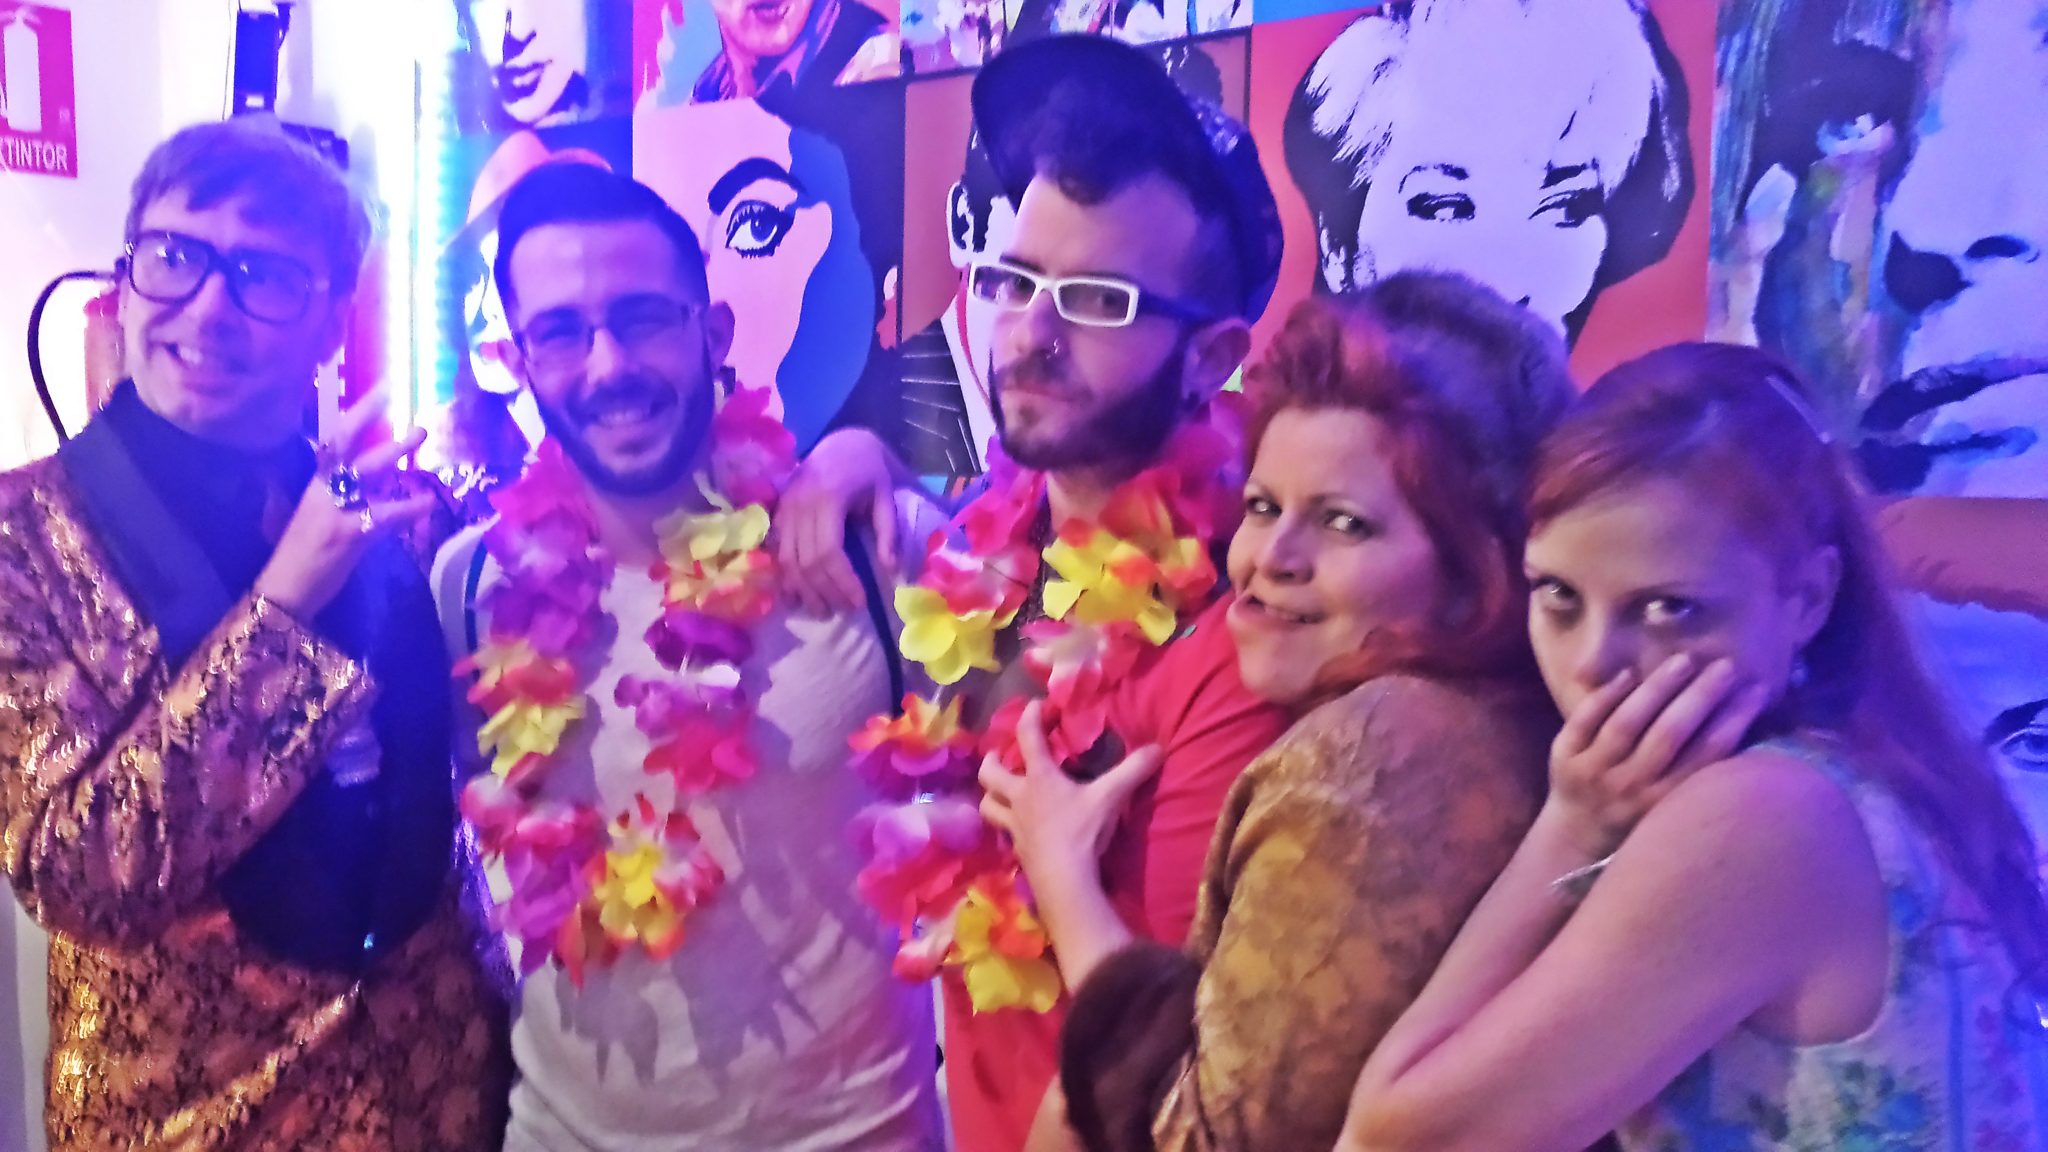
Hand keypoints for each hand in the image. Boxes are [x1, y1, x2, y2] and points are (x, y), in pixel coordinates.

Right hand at [255, 393, 436, 620]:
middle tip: (396, 394)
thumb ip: (334, 493)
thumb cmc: (299, 555)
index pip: (333, 441)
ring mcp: (335, 510)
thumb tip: (359, 475)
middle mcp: (322, 490)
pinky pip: (383, 516)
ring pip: (364, 472)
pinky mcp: (349, 535)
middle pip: (344, 444)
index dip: (357, 414)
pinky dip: (408, 508)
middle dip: (369, 417)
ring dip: (393, 452)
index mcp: (313, 484)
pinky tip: (428, 501)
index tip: (383, 390)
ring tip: (419, 433)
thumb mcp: (312, 514)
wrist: (284, 590)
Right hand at [774, 427, 900, 615]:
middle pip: (806, 561)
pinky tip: (797, 595)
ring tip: (821, 610)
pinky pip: (777, 551)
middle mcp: (800, 504)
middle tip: (843, 610)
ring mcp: (785, 508)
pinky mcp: (778, 513)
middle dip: (824, 591)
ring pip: (788, 560)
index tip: (859, 601)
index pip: (829, 551)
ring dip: (803, 590)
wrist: (842, 443)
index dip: (842, 580)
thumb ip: (888, 531)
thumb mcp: (886, 496)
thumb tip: (890, 569)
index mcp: (828, 498)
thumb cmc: (869, 470)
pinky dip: (786, 576)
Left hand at [978, 700, 1162, 887]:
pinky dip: (1005, 827)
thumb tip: (1158, 748)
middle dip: (991, 761)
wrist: (1063, 878)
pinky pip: (1003, 833)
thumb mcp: (1111, 796)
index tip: (1034, 705)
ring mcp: (1014, 826)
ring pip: (987, 806)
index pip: (1027, 737)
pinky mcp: (1017, 849)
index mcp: (1039, 778)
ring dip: (990, 796)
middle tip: (998, 756)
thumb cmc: (1082, 831)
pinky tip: (1017, 829)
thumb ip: (1133, 770)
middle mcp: (1019, 798)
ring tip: (999, 793)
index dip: (1029, 717)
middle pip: (988, 774)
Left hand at [1545, 654, 1767, 859]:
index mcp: (1665, 802)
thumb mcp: (1671, 805)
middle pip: (1669, 733)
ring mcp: (1594, 771)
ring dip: (1658, 688)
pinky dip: (1608, 695)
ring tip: (1684, 661)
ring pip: (1627, 722)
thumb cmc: (1637, 816)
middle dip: (1701, 696)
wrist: (1576, 837)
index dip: (1736, 719)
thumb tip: (1744, 724)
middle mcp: (1630, 788)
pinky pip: (1586, 719)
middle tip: (1725, 666)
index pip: (1707, 754)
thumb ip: (1699, 773)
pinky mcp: (1563, 756)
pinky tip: (1629, 673)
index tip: (1756, 689)